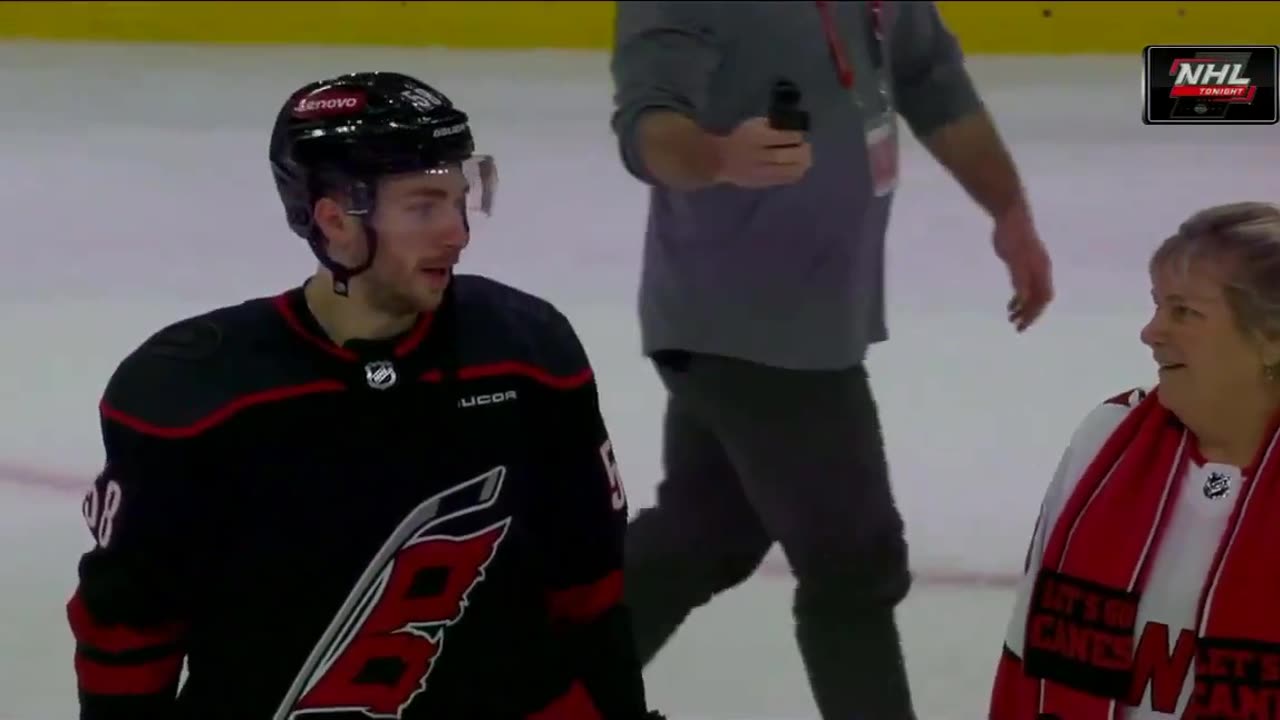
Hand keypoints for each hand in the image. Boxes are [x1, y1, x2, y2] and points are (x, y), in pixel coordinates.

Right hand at [712, 117, 811, 187]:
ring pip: (784, 171)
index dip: (796, 137)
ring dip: (800, 166)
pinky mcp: (761, 183)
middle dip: (800, 152)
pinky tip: (799, 170)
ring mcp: (759, 172)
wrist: (720, 160)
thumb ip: (771, 126)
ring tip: (806, 160)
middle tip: (807, 148)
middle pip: (783, 156)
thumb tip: (793, 129)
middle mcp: (757, 155)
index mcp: (756, 138)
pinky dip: (793, 176)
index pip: (781, 138)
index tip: (801, 136)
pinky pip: (781, 181)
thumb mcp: (752, 125)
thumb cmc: (740, 139)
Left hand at [993, 202, 1052, 331]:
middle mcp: (1040, 270)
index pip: (1043, 298)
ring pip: (1032, 293)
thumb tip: (1022, 301)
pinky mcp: (1023, 263)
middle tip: (1017, 327)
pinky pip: (1025, 286)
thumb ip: (1019, 280)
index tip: (1023, 324)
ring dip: (1024, 307)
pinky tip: (1011, 304)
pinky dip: (1019, 297)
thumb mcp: (1014, 259)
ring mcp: (1032, 267)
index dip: (1035, 313)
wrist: (1010, 215)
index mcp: (1042, 270)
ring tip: (1011, 318)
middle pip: (1039, 298)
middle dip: (1030, 314)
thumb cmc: (1012, 236)